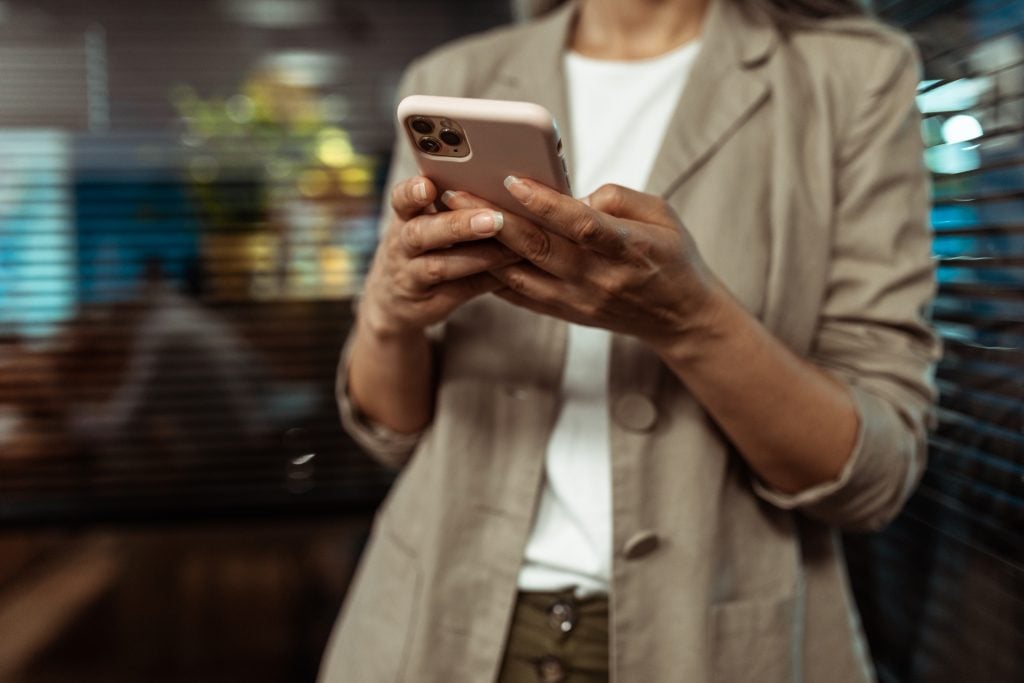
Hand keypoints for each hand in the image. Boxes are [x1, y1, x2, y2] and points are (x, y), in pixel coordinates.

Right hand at [360, 176, 519, 337]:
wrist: (393, 300)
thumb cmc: (419, 248)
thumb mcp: (420, 221)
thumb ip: (446, 203)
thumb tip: (496, 178)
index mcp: (403, 218)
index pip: (400, 200)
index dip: (412, 193)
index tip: (427, 186)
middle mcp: (402, 247)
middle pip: (421, 234)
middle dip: (457, 226)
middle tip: (492, 219)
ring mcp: (413, 277)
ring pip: (440, 267)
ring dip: (478, 257)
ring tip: (511, 249)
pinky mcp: (431, 302)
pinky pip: (461, 291)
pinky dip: (487, 280)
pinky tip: (512, 271)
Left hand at [441, 178, 724, 353]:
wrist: (680, 318)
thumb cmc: (672, 256)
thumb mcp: (663, 215)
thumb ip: (618, 198)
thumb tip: (572, 194)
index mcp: (627, 249)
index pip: (581, 225)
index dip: (546, 203)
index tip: (512, 180)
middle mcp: (598, 279)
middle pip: (539, 248)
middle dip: (493, 219)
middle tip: (456, 193)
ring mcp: (578, 301)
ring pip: (520, 274)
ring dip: (482, 247)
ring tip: (449, 219)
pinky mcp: (565, 313)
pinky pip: (519, 295)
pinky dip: (490, 274)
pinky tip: (465, 253)